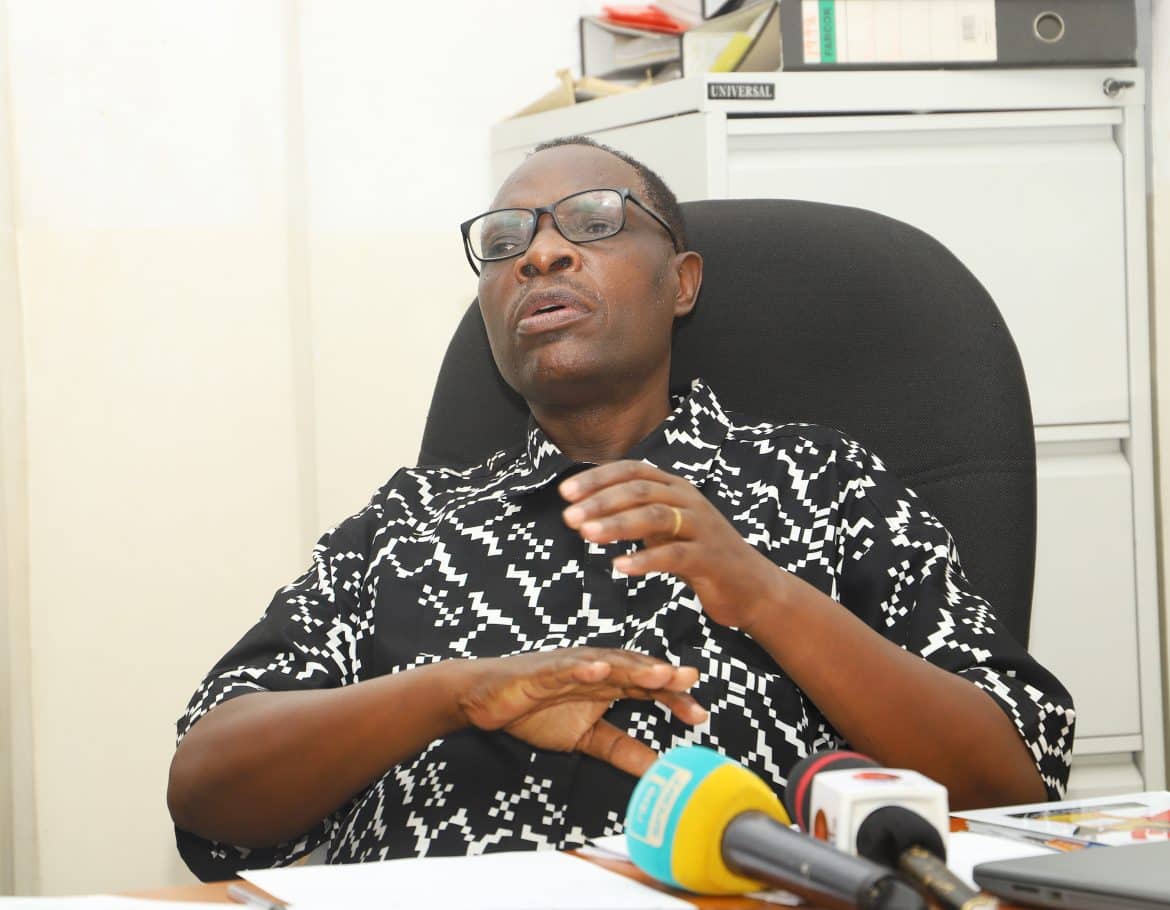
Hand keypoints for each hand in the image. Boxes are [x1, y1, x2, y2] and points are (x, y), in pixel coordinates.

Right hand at [457, 647, 704, 776]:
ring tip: (659, 673)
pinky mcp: (542, 670)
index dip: (674, 699)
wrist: (485, 700)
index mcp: (608, 683)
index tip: (700, 716)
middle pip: (636, 671)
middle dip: (663, 676)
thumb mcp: (587, 739)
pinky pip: (565, 668)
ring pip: (607, 664)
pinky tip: (600, 670)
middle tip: (691, 680)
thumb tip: (657, 771)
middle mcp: (595, 669)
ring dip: (634, 668)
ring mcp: (570, 667)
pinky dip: (583, 668)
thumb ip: (622, 750)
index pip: (648, 689)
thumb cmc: (536, 711)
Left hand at [560, 461, 788, 630]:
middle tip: (568, 517)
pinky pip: (674, 555)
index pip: (632, 471)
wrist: (753, 587)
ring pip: (655, 517)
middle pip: (640, 490)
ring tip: (586, 535)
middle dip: (600, 501)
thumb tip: (586, 512)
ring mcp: (702, 528)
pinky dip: (645, 560)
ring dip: (617, 524)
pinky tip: (619, 567)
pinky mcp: (710, 558)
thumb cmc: (701, 556)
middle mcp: (689, 500)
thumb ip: (636, 516)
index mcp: (676, 488)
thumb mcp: (667, 529)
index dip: (598, 478)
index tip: (565, 492)